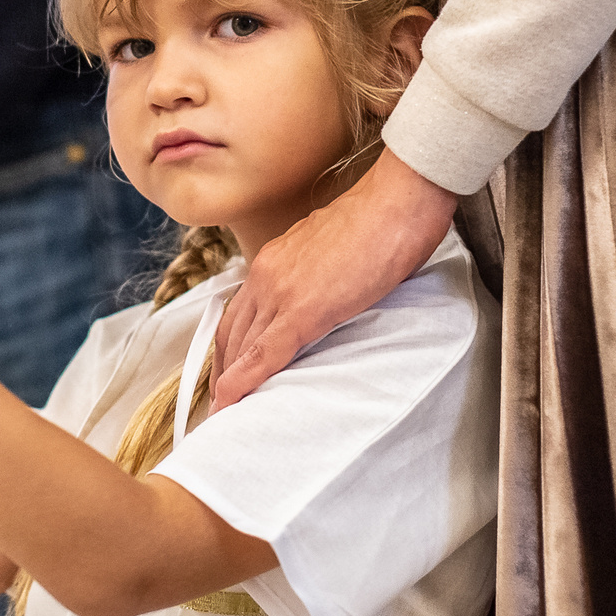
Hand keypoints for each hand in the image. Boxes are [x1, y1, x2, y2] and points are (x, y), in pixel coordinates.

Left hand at [211, 149, 458, 406]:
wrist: (397, 201)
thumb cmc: (381, 221)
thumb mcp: (335, 249)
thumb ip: (319, 272)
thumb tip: (327, 291)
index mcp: (275, 260)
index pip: (239, 311)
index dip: (229, 347)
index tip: (225, 373)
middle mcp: (267, 274)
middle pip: (231, 333)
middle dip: (221, 371)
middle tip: (218, 404)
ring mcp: (281, 291)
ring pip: (241, 346)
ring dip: (227, 382)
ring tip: (223, 413)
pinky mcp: (303, 310)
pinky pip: (265, 352)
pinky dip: (245, 381)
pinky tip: (232, 401)